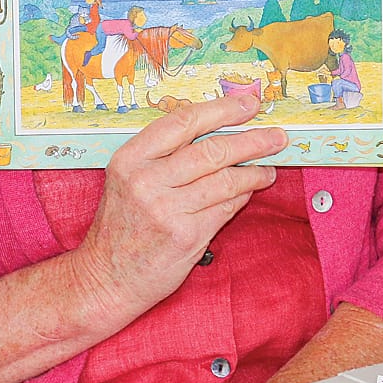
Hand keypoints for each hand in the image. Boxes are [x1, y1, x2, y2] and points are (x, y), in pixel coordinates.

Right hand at [71, 96, 285, 323]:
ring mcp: (167, 209)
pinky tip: (250, 190)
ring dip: (255, 172)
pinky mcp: (187, 235)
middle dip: (251, 140)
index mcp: (130, 158)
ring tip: (269, 168)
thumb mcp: (128, 180)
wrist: (107, 278)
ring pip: (226, 180)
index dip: (221, 109)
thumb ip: (164, 156)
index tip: (248, 104)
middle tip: (276, 136)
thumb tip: (218, 133)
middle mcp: (146, 180)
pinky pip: (226, 207)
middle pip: (212, 150)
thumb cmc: (121, 227)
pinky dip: (243, 196)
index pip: (183, 121)